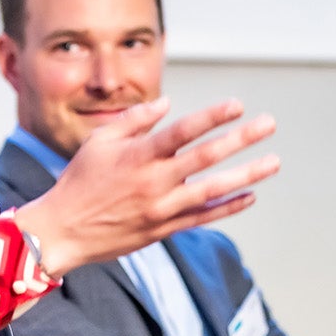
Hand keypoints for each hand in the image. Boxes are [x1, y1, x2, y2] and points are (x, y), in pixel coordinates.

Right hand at [16, 97, 278, 274]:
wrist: (62, 232)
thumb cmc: (80, 181)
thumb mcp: (98, 142)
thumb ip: (134, 120)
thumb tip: (167, 102)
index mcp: (137, 156)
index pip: (183, 131)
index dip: (212, 116)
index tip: (238, 104)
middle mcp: (153, 182)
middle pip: (206, 157)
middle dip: (241, 139)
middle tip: (269, 124)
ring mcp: (161, 209)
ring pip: (212, 190)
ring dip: (246, 175)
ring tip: (273, 162)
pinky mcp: (164, 230)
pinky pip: (203, 218)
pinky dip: (227, 207)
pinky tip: (250, 195)